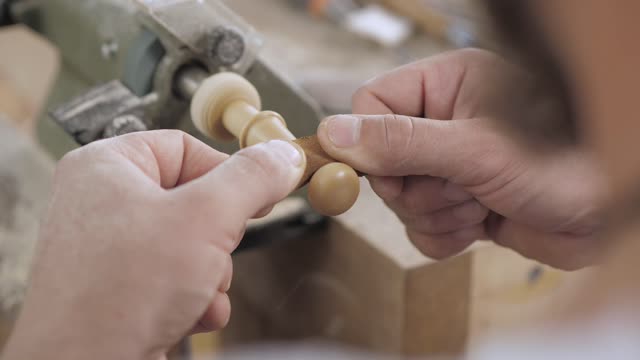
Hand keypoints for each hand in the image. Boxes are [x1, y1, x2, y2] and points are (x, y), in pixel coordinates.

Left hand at [4, 130, 303, 359]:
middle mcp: (103, 204)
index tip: (259, 193)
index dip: (227, 171)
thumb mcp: (205, 218)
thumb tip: (284, 155)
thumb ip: (251, 179)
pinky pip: (175, 278)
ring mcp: (110, 250)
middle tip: (216, 253)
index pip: (185, 147)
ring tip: (198, 292)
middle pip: (193, 201)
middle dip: (218, 239)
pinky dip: (194, 297)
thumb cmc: (122, 292)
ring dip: (211, 274)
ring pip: (191, 244)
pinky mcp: (121, 289)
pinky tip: (190, 314)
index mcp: (107, 167)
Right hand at [317, 49, 605, 269]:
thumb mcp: (475, 148)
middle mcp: (443, 122)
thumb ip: (401, 142)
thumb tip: (334, 134)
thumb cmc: (565, 163)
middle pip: (382, 162)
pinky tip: (481, 225)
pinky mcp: (459, 204)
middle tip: (460, 185)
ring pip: (401, 201)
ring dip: (439, 214)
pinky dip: (446, 236)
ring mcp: (450, 166)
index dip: (372, 143)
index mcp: (446, 85)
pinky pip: (421, 229)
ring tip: (482, 202)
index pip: (371, 105)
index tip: (391, 171)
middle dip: (419, 188)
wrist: (612, 216)